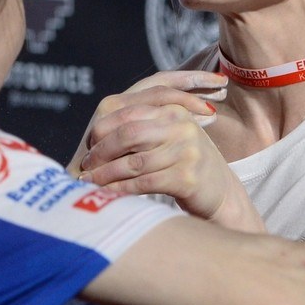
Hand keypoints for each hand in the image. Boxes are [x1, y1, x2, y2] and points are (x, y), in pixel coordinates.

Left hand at [71, 71, 260, 228]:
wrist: (219, 192)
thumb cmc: (183, 164)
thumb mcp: (167, 137)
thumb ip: (140, 127)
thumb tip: (92, 130)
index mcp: (173, 109)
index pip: (127, 113)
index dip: (102, 130)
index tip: (88, 147)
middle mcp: (181, 125)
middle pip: (128, 134)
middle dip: (101, 152)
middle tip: (85, 166)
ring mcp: (187, 151)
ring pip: (133, 162)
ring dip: (105, 174)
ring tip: (89, 182)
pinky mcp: (187, 177)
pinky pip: (143, 183)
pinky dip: (121, 189)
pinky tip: (108, 195)